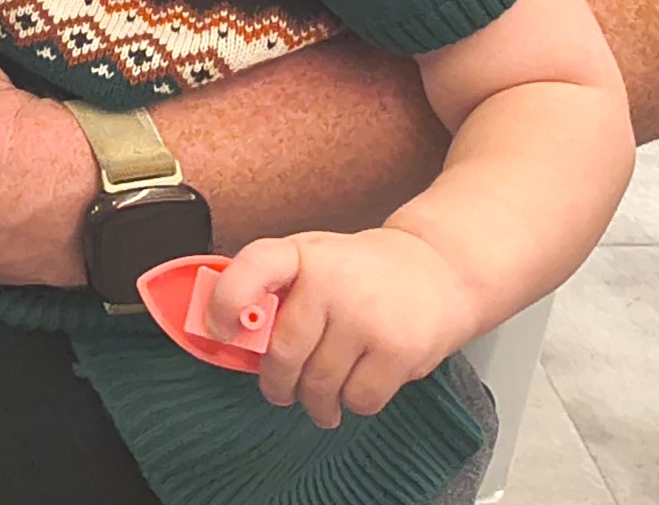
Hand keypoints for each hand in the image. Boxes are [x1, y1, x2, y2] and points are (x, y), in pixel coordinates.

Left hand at [212, 229, 480, 429]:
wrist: (438, 271)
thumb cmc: (363, 274)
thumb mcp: (314, 262)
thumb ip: (276, 292)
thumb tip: (232, 337)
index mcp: (301, 254)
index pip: (252, 269)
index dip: (226, 302)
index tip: (219, 331)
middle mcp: (331, 282)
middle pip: (284, 353)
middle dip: (277, 383)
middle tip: (280, 391)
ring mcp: (365, 317)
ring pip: (319, 385)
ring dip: (315, 402)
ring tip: (319, 400)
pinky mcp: (397, 351)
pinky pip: (358, 400)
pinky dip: (352, 404)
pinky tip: (355, 389)